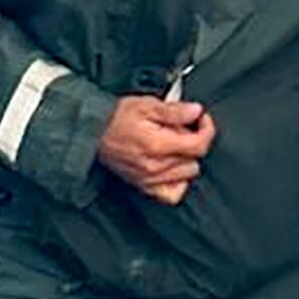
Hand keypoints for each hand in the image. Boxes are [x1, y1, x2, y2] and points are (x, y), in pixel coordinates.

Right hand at [96, 96, 216, 204]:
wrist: (92, 132)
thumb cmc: (116, 118)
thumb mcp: (146, 105)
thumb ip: (174, 111)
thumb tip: (196, 112)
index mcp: (157, 145)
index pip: (199, 145)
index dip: (206, 129)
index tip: (201, 120)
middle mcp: (154, 166)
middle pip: (195, 159)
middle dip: (192, 141)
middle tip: (180, 129)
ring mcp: (149, 179)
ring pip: (187, 175)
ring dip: (186, 159)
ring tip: (173, 145)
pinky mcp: (144, 186)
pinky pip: (172, 194)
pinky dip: (177, 182)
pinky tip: (173, 168)